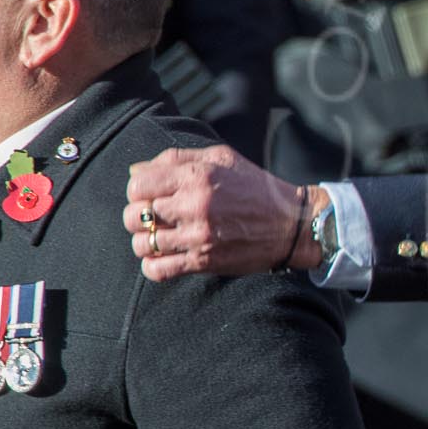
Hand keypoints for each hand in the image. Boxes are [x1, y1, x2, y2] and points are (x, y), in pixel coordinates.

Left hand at [123, 145, 326, 281]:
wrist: (292, 224)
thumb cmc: (256, 187)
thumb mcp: (222, 158)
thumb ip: (176, 159)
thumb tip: (135, 170)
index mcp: (197, 176)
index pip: (137, 185)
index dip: (138, 191)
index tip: (151, 195)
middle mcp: (195, 205)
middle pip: (135, 215)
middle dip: (138, 217)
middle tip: (154, 218)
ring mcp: (199, 236)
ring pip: (143, 244)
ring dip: (146, 242)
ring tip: (160, 238)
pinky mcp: (205, 261)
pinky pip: (158, 270)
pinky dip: (153, 266)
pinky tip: (165, 258)